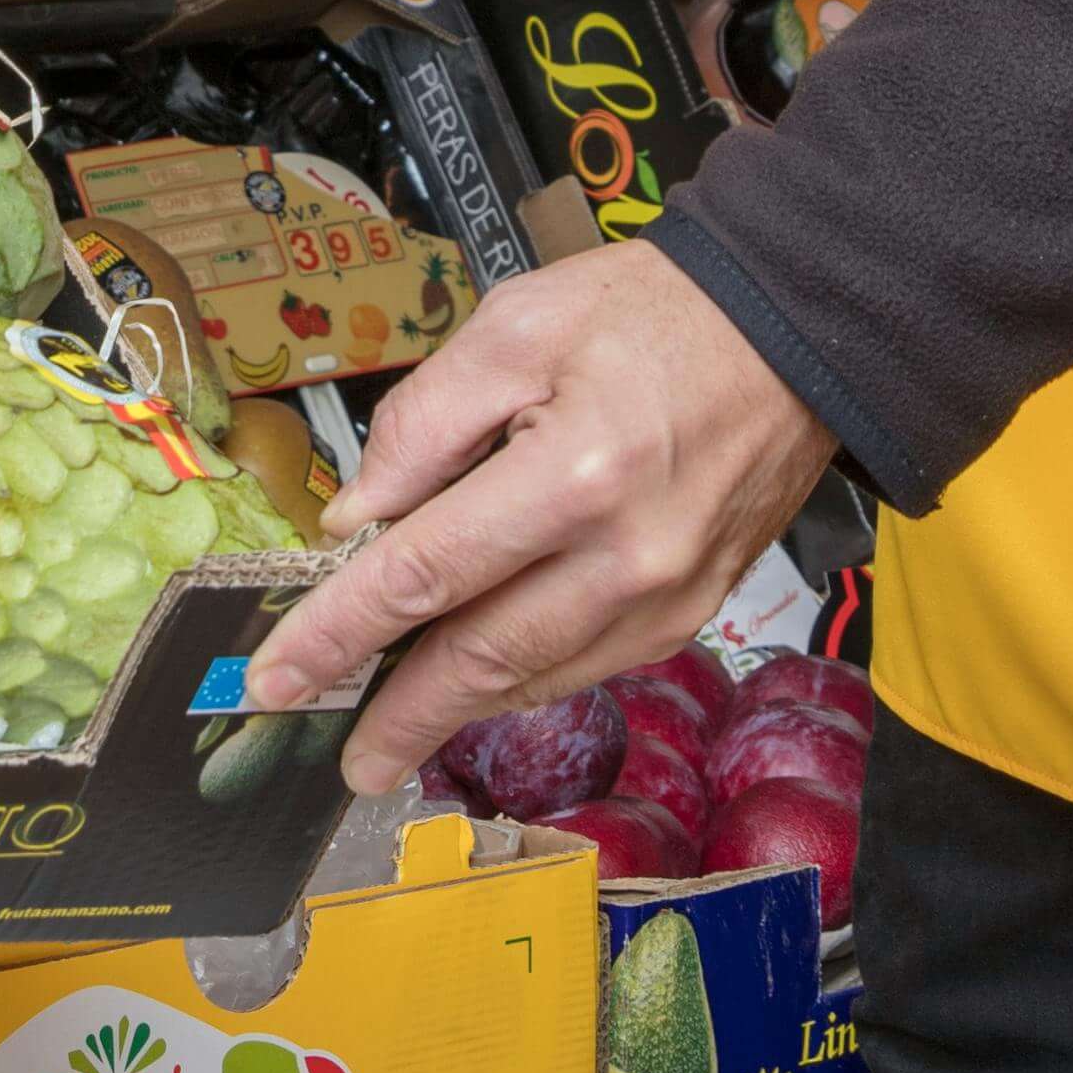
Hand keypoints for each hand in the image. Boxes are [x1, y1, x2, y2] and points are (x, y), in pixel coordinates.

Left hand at [249, 249, 823, 794]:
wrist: (792, 328)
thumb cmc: (655, 314)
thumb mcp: (517, 328)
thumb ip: (424, 424)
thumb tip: (359, 519)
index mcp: (576, 475)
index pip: (426, 575)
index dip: (341, 632)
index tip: (281, 676)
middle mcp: (628, 557)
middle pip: (482, 657)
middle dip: (401, 714)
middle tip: (345, 758)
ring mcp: (669, 595)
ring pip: (537, 676)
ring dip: (459, 709)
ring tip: (396, 731)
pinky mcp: (693, 609)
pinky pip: (590, 664)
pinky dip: (525, 679)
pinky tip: (481, 682)